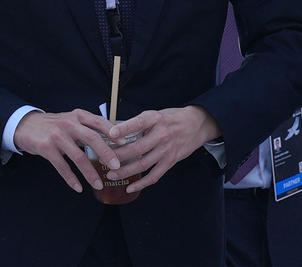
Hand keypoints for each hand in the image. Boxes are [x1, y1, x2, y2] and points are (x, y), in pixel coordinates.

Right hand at [13, 109, 122, 193]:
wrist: (25, 125)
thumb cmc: (53, 125)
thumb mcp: (71, 120)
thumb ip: (87, 128)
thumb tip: (110, 140)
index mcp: (78, 116)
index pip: (99, 121)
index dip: (113, 132)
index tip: (124, 142)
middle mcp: (69, 124)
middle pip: (92, 138)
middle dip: (106, 153)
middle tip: (117, 166)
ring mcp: (57, 136)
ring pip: (78, 156)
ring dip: (90, 172)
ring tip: (98, 184)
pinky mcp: (46, 148)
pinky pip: (62, 166)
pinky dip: (71, 179)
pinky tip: (79, 187)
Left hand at [107, 105, 221, 193]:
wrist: (197, 124)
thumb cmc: (173, 118)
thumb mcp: (157, 114)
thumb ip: (140, 123)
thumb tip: (117, 133)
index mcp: (156, 119)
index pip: (138, 123)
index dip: (124, 128)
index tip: (111, 133)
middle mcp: (161, 135)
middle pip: (137, 148)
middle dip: (118, 157)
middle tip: (104, 161)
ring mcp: (166, 150)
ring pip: (143, 164)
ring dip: (126, 172)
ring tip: (111, 175)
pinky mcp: (171, 161)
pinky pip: (155, 175)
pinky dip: (142, 183)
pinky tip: (130, 188)